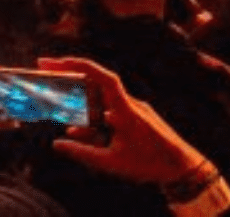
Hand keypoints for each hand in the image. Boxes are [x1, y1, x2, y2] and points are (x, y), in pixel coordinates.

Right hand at [40, 56, 213, 186]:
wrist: (183, 168)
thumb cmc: (149, 164)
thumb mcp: (111, 163)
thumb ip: (82, 153)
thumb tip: (57, 144)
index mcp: (125, 109)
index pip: (102, 77)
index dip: (79, 65)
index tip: (56, 61)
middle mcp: (130, 104)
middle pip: (96, 83)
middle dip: (71, 77)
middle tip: (46, 71)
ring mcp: (134, 110)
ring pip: (102, 102)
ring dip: (81, 105)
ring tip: (58, 112)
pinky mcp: (137, 118)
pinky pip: (110, 113)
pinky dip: (94, 118)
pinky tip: (78, 132)